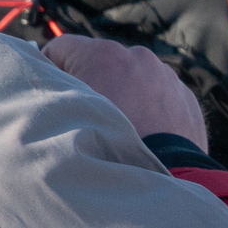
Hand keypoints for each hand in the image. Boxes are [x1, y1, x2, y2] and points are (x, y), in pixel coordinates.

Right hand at [44, 35, 207, 148]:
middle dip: (90, 85)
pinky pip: (159, 98)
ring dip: (122, 97)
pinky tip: (142, 137)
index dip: (48, 71)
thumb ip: (48, 89)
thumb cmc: (105, 150)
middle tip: (84, 121)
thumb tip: (40, 75)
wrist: (164, 179)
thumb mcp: (61, 117)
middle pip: (99, 64)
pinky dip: (149, 111)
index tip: (48, 96)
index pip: (60, 48)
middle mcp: (139, 57)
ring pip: (131, 80)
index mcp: (105, 54)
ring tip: (117, 133)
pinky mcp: (186, 99)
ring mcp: (167, 77)